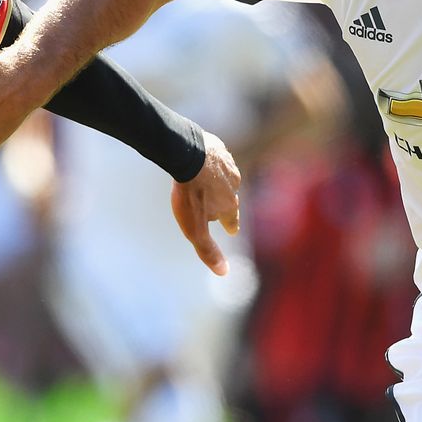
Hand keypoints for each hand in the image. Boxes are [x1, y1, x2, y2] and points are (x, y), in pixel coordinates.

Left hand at [169, 133, 241, 275]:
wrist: (188, 154)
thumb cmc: (190, 195)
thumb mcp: (195, 229)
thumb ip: (208, 250)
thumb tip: (224, 273)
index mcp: (229, 206)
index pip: (231, 220)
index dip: (230, 225)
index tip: (231, 229)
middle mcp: (233, 186)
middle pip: (230, 198)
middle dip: (225, 204)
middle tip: (220, 207)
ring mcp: (227, 165)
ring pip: (225, 178)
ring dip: (219, 182)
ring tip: (211, 184)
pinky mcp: (218, 148)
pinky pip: (218, 158)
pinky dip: (213, 163)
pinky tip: (205, 163)